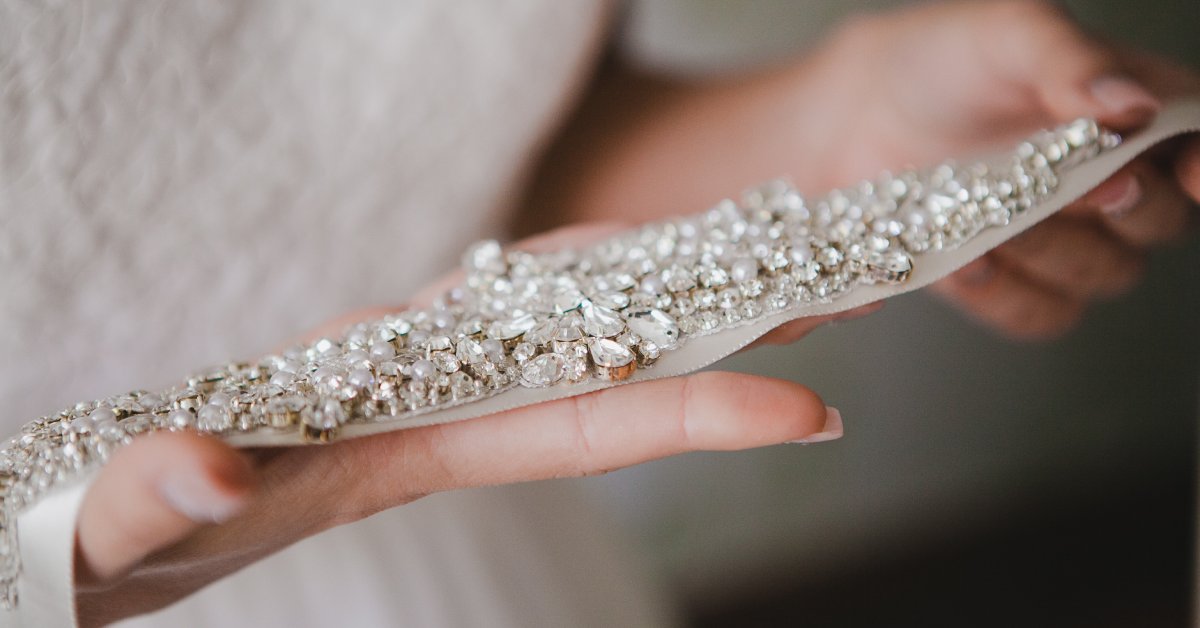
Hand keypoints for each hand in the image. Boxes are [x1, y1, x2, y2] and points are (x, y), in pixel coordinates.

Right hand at [72, 223, 868, 625]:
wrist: (138, 511)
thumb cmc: (137, 525)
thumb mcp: (135, 521)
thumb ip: (163, 498)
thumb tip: (201, 474)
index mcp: (410, 445)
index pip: (578, 429)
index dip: (693, 417)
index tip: (809, 411)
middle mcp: (442, 404)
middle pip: (610, 362)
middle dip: (723, 331)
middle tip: (840, 294)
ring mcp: (427, 373)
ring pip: (568, 319)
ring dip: (666, 287)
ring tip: (765, 254)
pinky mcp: (399, 352)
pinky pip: (504, 303)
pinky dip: (575, 273)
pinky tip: (630, 255)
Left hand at [811, 0, 1199, 337]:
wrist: (856, 112)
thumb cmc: (942, 59)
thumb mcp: (1007, 34)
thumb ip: (1070, 61)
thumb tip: (1136, 105)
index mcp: (1134, 108)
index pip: (1197, 140)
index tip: (1188, 176)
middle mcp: (1111, 175)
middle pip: (1159, 223)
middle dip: (1119, 209)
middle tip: (1070, 187)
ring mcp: (1063, 235)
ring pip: (1101, 274)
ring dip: (1050, 250)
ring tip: (989, 215)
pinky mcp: (1011, 280)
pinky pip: (1039, 314)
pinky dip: (1006, 294)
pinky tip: (966, 259)